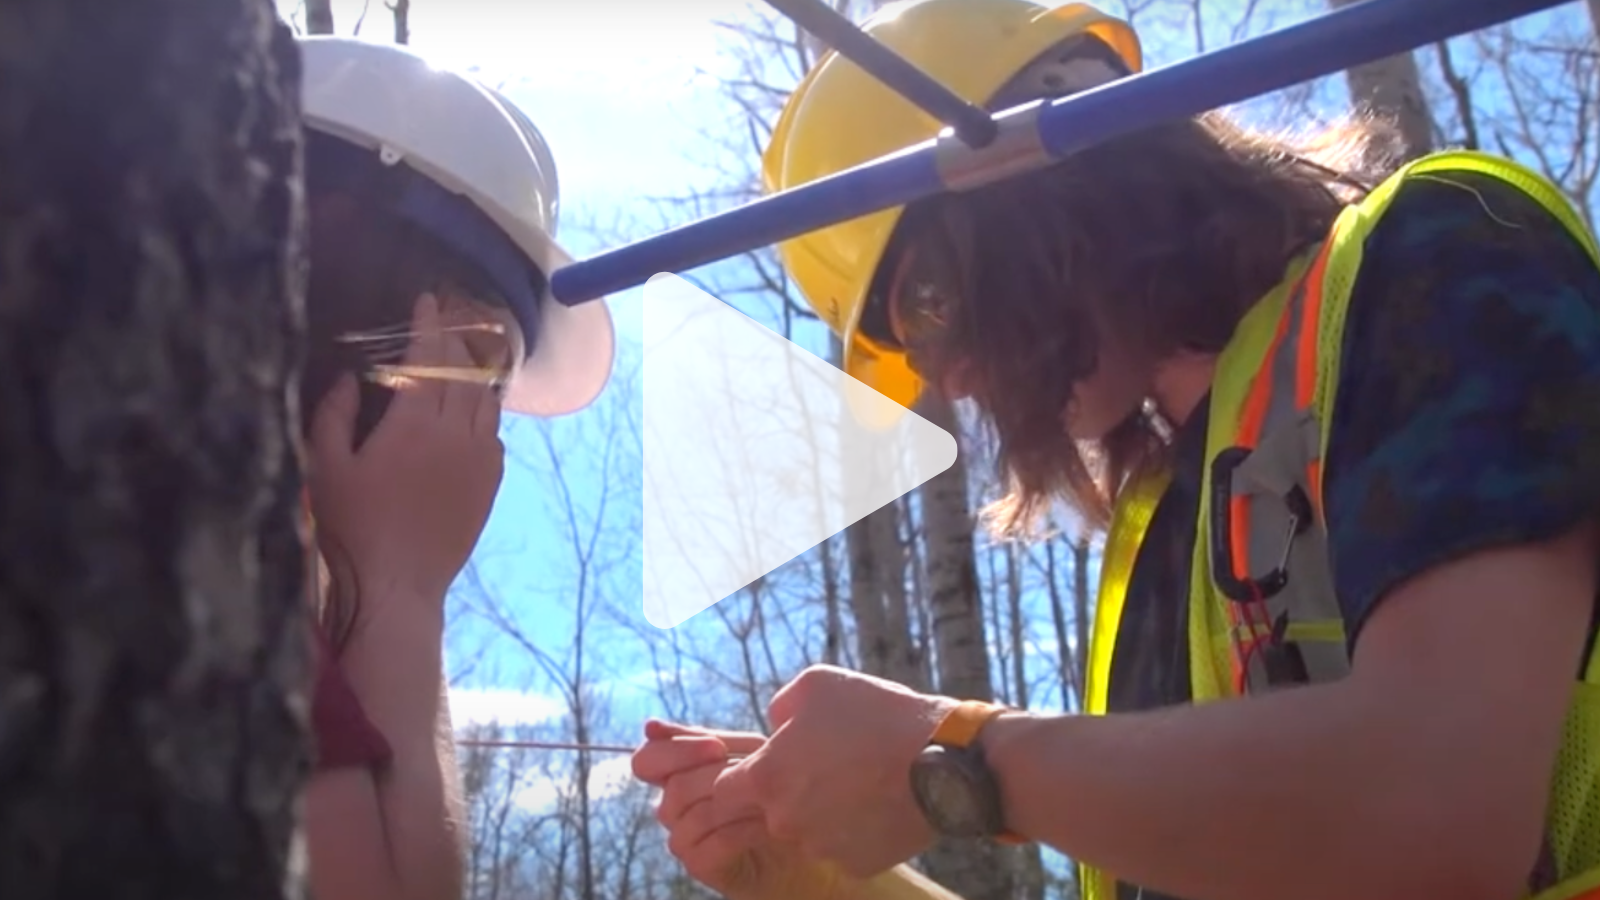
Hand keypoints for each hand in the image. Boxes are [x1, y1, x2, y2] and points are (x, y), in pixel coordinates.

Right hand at [308, 292, 504, 605]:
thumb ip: (333, 415)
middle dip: (454, 341)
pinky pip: (494, 435)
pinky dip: (483, 413)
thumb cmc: (351, 528)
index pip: (428, 358)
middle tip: (444, 321)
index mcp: (412, 424)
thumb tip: (350, 377)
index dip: (428, 325)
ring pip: (486, 401)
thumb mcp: (324, 468)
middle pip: (464, 372)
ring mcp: (479, 460)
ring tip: (463, 356)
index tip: (429, 299)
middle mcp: (456, 435)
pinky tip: (470, 413)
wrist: (398, 586)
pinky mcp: (490, 485)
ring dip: (475, 373)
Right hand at [634, 720, 844, 899]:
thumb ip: (708, 739)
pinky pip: (713, 842)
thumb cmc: (772, 794)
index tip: (716, 747)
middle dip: (713, 772)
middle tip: (745, 768)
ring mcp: (683, 839)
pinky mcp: (699, 865)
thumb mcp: (745, 757)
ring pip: (694, 813)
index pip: (647, 760)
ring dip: (735, 799)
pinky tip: (769, 822)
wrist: (799, 844)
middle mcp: (671, 809)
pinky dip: (744, 828)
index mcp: (675, 776)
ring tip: (767, 794)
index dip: (674, 750)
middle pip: (674, 785)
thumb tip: (650, 726)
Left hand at [711, 666, 957, 877]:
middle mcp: (785, 821)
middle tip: (827, 765)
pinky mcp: (856, 865)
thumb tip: (774, 727)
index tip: (772, 763)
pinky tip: (878, 802)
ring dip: (822, 812)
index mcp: (767, 778)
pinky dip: (854, 831)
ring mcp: (821, 848)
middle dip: (788, 792)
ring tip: (860, 779)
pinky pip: (843, 848)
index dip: (742, 776)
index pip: (724, 791)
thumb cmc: (877, 714)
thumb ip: (780, 708)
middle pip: (768, 812)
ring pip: (806, 832)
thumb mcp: (817, 685)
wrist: (944, 761)